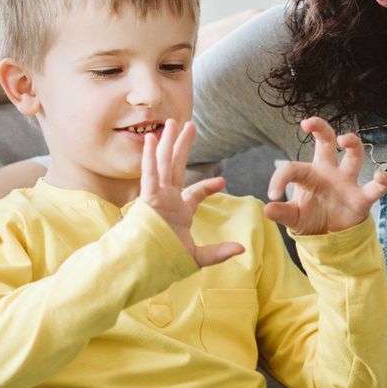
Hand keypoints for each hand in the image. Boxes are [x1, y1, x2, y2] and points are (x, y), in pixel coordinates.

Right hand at [140, 118, 244, 268]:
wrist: (144, 266)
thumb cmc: (165, 262)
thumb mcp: (197, 257)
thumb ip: (218, 252)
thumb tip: (242, 249)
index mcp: (179, 211)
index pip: (195, 193)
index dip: (209, 186)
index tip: (223, 182)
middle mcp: (167, 199)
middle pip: (177, 166)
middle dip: (184, 146)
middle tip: (191, 125)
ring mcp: (157, 196)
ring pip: (164, 163)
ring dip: (169, 142)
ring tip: (173, 121)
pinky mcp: (147, 198)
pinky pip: (149, 173)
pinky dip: (150, 156)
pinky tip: (153, 138)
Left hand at [263, 116, 386, 235]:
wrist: (331, 238)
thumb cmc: (310, 220)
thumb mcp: (294, 218)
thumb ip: (283, 213)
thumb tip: (267, 208)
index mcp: (309, 174)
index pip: (292, 168)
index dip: (279, 179)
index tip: (272, 195)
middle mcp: (329, 172)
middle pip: (327, 142)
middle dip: (321, 128)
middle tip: (309, 122)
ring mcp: (347, 182)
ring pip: (355, 155)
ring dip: (353, 144)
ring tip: (345, 139)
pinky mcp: (362, 198)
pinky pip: (376, 187)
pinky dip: (382, 180)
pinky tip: (381, 176)